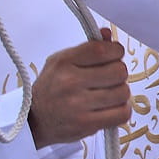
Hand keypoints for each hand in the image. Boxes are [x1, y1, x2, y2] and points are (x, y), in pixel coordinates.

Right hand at [27, 30, 130, 147]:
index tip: (113, 56)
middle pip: (119, 71)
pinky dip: (121, 110)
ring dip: (120, 93)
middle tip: (109, 78)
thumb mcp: (61, 61)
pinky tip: (111, 108)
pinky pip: (122, 114)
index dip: (116, 51)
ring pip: (123, 92)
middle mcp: (70, 82)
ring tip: (108, 94)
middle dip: (118, 74)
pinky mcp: (86, 124)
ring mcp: (78, 105)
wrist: (35, 122)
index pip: (102, 49)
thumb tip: (108, 34)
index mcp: (64, 62)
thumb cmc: (51, 89)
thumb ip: (87, 47)